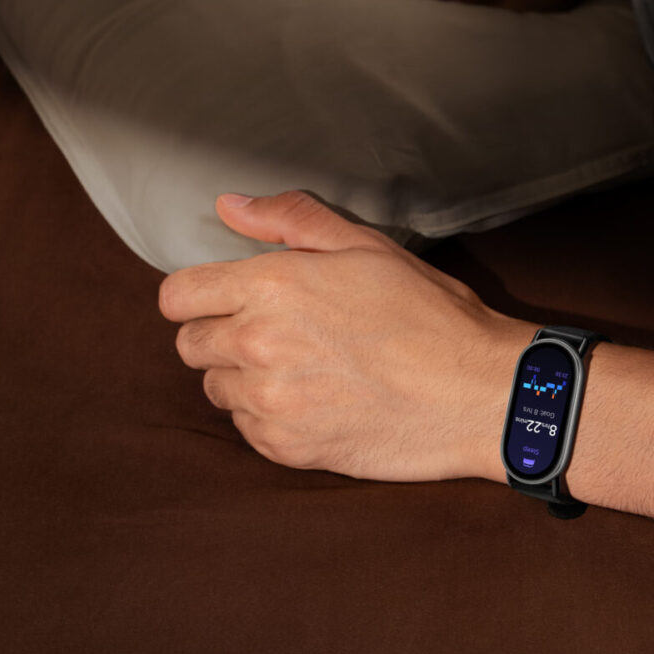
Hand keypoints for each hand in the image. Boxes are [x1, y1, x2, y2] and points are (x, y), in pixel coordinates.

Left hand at [159, 189, 530, 482]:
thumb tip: (228, 205)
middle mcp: (257, 345)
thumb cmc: (430, 314)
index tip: (227, 299)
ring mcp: (269, 402)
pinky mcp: (285, 448)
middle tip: (280, 332)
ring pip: (216, 390)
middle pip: (190, 344)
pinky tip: (318, 400)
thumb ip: (290, 220)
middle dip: (223, 334)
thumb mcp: (367, 247)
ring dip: (246, 378)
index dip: (199, 294)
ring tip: (305, 368)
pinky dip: (271, 417)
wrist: (477, 393)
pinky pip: (246, 429)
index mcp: (272, 286)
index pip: (177, 296)